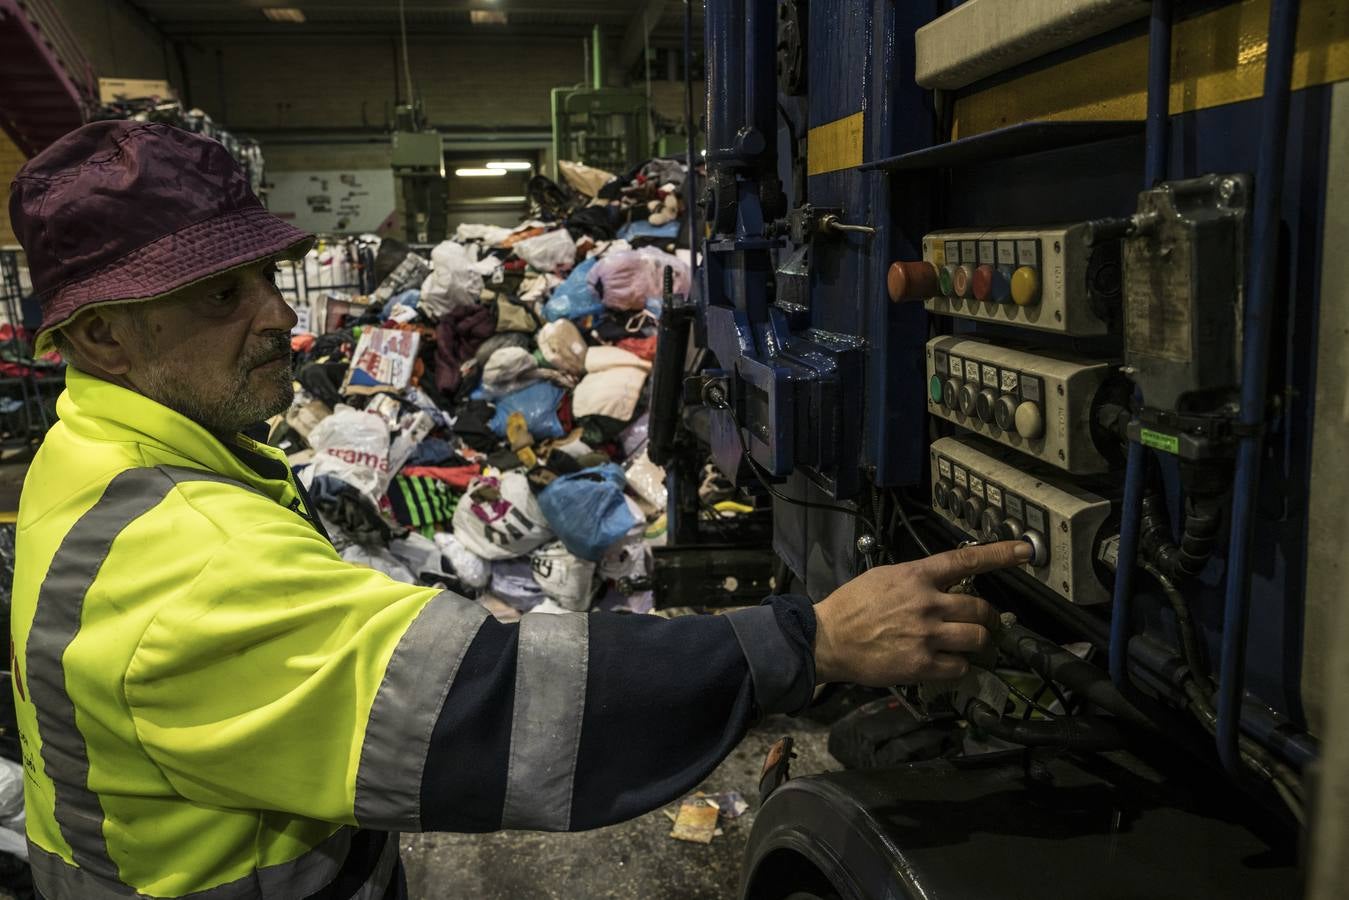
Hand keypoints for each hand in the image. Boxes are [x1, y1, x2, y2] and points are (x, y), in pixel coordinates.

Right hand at [811, 541, 1030, 685]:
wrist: (828, 638)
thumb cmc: (852, 607)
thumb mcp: (883, 577)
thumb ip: (916, 578)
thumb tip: (941, 581)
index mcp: (916, 576)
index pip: (966, 560)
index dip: (1000, 554)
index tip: (1024, 551)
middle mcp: (927, 603)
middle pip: (980, 608)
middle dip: (989, 617)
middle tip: (986, 622)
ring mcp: (926, 635)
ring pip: (977, 639)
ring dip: (979, 643)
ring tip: (971, 645)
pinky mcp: (922, 665)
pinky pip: (960, 667)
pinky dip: (959, 666)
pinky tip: (947, 663)